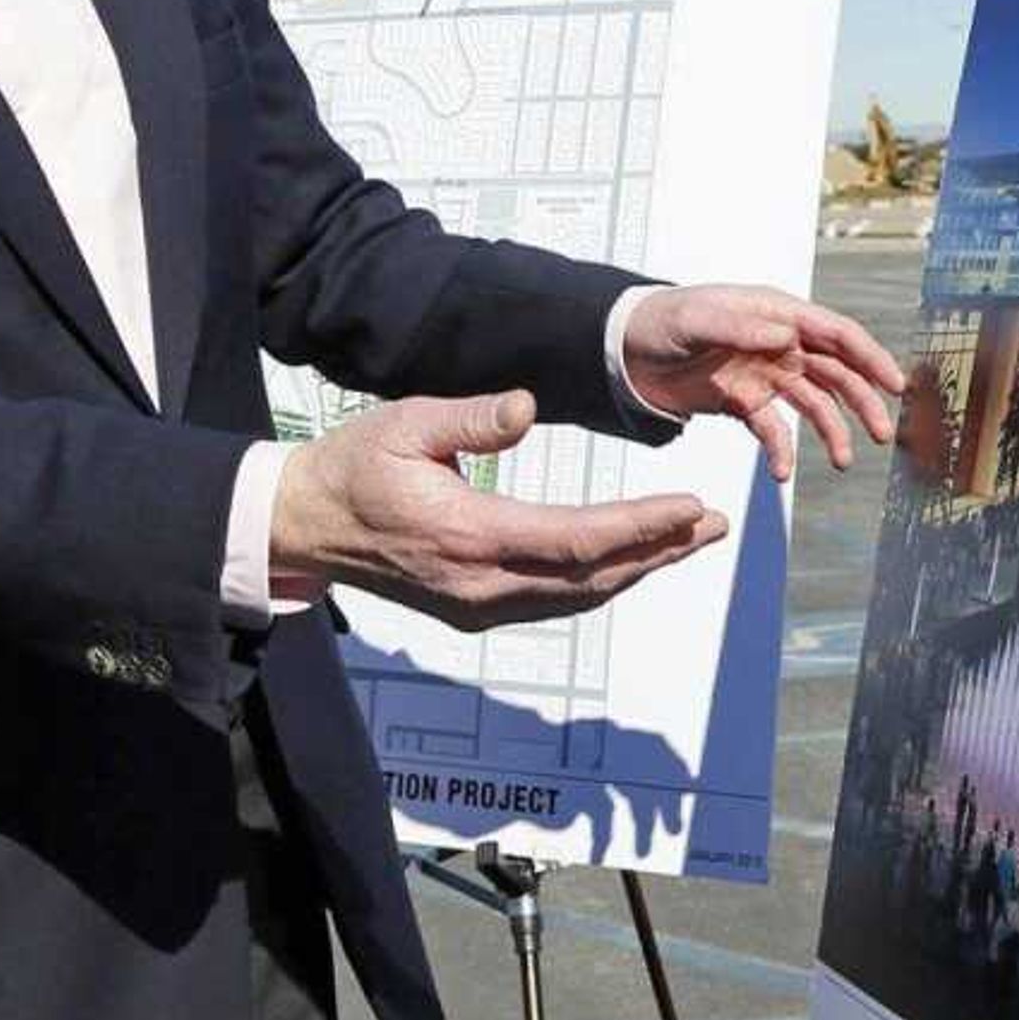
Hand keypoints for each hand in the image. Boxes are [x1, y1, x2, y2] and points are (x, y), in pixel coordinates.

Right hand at [274, 390, 723, 628]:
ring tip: (689, 540)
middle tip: (714, 526)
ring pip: (577, 597)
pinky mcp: (473, 612)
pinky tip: (632, 559)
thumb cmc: (353, 468)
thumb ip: (469, 417)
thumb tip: (527, 407)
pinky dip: (601, 581)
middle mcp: (478, 584)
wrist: (305, 525)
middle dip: (659, 551)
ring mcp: (476, 606)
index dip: (640, 527)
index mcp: (467, 535)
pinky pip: (553, 602)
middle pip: (591, 578)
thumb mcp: (404, 424)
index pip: (576, 539)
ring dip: (638, 569)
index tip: (690, 509)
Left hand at [618, 283, 905, 482]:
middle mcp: (779, 343)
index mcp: (776, 314)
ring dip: (832, 431)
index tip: (895, 383)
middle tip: (881, 432)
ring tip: (844, 461)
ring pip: (814, 403)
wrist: (623, 350)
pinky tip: (782, 473)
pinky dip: (781, 451)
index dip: (870, 356)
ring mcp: (765, 374)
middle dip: (863, 401)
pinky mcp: (745, 402)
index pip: (836, 333)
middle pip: (835, 372)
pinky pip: (773, 430)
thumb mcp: (697, 319)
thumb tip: (787, 337)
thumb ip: (740, 328)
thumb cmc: (660, 321)